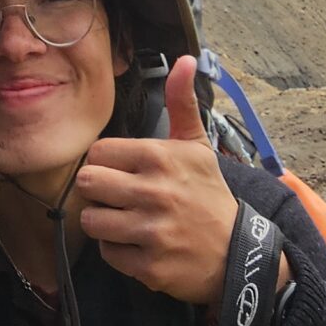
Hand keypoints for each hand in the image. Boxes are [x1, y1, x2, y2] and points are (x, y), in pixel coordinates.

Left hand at [77, 56, 242, 306]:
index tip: (121, 172)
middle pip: (87, 184)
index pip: (97, 153)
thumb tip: (186, 59)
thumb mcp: (197, 146)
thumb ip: (183, 102)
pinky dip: (118, 251)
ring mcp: (152, 231)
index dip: (105, 163)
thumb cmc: (209, 195)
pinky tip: (138, 245)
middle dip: (98, 191)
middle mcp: (154, 192)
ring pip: (91, 220)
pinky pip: (107, 253)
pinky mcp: (149, 266)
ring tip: (126, 221)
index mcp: (160, 157)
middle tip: (116, 196)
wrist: (238, 253)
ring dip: (105, 222)